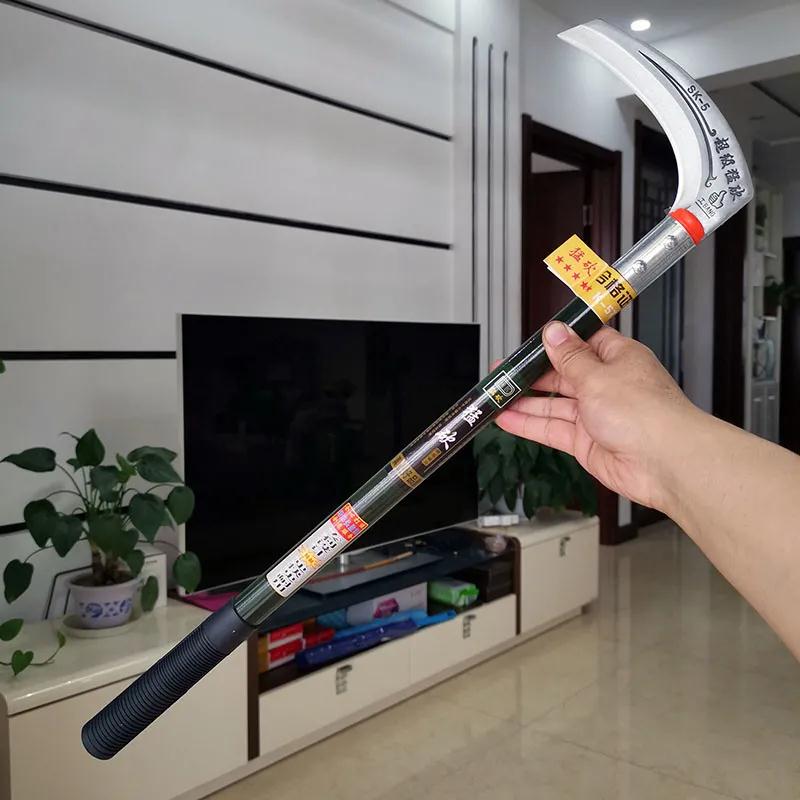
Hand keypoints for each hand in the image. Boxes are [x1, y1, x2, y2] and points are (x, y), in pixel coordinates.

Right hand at [496, 321, 700, 512]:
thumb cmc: (648, 414)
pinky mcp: (588, 442)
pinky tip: (508, 420)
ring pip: (553, 404)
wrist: (666, 462)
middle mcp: (607, 385)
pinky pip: (552, 430)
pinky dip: (529, 425)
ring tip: (498, 396)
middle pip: (562, 375)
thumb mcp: (598, 375)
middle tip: (504, 373)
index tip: (530, 343)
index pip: (581, 343)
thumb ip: (569, 357)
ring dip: (525, 401)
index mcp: (617, 358)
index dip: (555, 342)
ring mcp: (597, 415)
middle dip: (532, 374)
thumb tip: (554, 333)